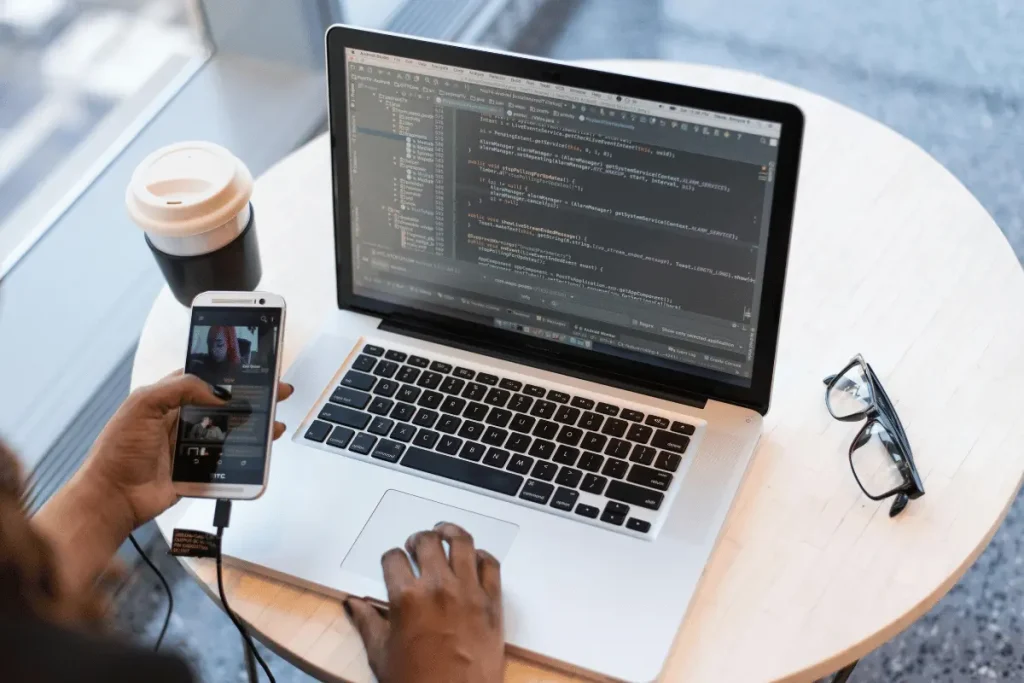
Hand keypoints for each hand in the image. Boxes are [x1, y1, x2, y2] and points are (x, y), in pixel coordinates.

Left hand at [81, 371, 293, 528]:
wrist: (112, 498)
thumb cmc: (118, 451)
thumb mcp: (142, 406)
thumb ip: (179, 389)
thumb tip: (217, 392)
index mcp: (166, 399)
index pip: (203, 379)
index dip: (228, 374)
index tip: (254, 369)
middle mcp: (180, 420)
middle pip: (224, 404)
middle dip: (251, 398)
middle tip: (277, 393)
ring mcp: (190, 445)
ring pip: (230, 431)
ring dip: (254, 426)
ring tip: (274, 423)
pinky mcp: (197, 469)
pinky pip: (227, 459)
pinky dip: (246, 455)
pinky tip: (261, 448)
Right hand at [345, 523, 504, 682]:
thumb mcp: (382, 655)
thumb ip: (367, 623)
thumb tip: (353, 604)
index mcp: (407, 598)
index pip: (393, 558)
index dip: (391, 558)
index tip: (393, 562)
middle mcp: (438, 587)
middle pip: (427, 541)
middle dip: (417, 540)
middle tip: (416, 545)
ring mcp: (468, 591)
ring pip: (462, 543)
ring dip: (450, 534)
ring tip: (444, 534)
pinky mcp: (492, 602)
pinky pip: (491, 565)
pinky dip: (482, 557)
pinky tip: (474, 559)